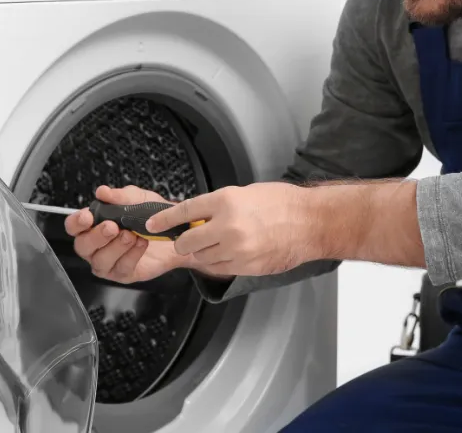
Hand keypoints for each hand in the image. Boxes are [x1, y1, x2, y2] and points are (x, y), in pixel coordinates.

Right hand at [65, 184, 213, 283]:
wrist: (175, 231)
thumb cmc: (151, 216)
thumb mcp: (138, 199)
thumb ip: (120, 196)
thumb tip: (103, 192)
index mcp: (95, 225)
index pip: (74, 226)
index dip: (76, 223)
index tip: (87, 217)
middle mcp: (97, 246)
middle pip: (82, 246)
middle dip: (96, 236)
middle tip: (112, 227)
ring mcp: (108, 262)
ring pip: (100, 261)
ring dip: (115, 247)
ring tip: (131, 235)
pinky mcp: (124, 273)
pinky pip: (121, 268)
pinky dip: (131, 255)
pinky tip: (141, 243)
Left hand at [145, 182, 321, 276]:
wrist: (309, 222)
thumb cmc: (282, 203)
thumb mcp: (244, 194)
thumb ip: (219, 206)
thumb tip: (198, 216)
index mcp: (226, 201)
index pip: (185, 212)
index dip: (164, 220)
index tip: (152, 225)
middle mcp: (227, 226)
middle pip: (187, 241)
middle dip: (183, 242)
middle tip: (187, 239)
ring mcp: (236, 249)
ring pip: (202, 258)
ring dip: (203, 253)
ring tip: (217, 244)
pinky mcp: (246, 266)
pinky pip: (221, 268)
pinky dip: (220, 262)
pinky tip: (231, 252)